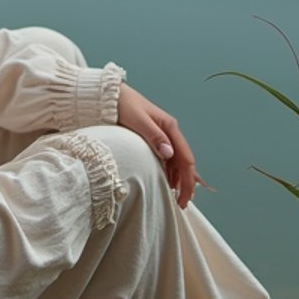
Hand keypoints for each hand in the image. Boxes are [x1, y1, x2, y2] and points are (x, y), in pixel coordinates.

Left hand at [117, 84, 201, 208]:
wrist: (111, 95)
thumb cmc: (124, 105)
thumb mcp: (138, 120)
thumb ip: (154, 136)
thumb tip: (169, 154)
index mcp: (170, 127)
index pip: (186, 158)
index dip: (188, 179)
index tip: (184, 197)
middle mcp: (170, 132)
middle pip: (184, 162)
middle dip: (186, 183)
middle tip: (182, 204)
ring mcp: (163, 135)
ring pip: (176, 162)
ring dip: (178, 180)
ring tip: (175, 197)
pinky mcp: (154, 139)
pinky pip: (167, 159)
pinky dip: (169, 173)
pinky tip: (166, 183)